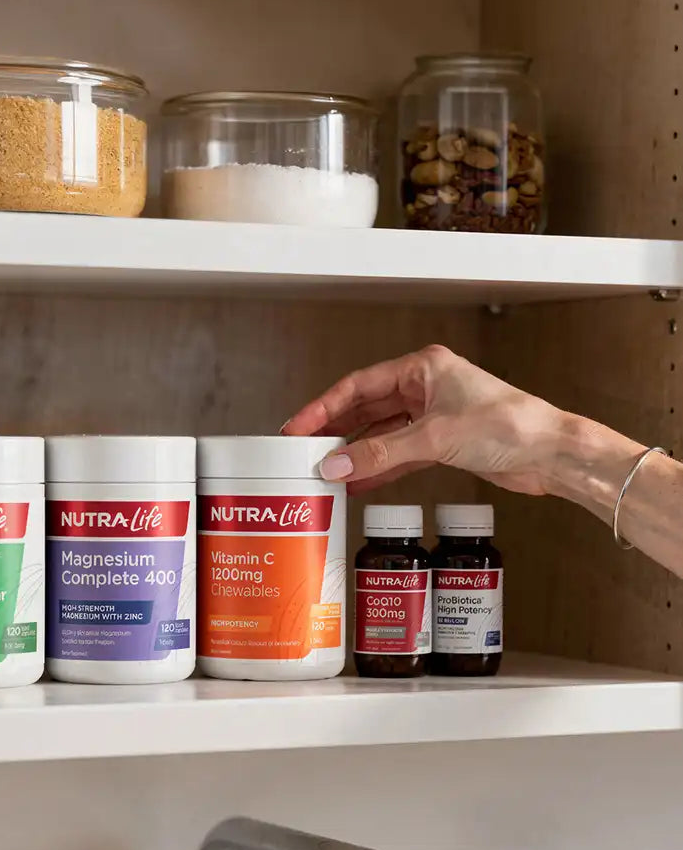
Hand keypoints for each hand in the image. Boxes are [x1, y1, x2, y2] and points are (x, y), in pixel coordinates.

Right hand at [282, 345, 572, 495]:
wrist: (551, 454)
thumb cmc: (509, 426)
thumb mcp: (434, 438)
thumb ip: (381, 453)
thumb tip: (337, 463)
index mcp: (423, 368)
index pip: (358, 385)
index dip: (324, 406)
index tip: (298, 426)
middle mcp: (426, 387)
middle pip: (366, 408)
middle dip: (335, 430)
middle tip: (303, 449)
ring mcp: (433, 415)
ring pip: (381, 433)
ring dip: (355, 452)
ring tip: (324, 469)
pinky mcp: (443, 443)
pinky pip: (399, 454)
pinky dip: (378, 467)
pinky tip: (356, 482)